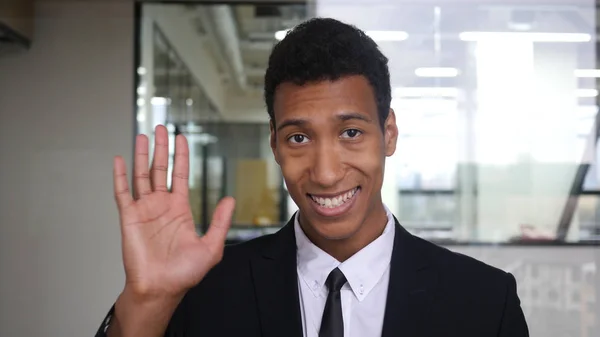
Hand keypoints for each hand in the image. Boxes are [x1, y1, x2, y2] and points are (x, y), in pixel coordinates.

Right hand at [112, 125, 234, 299]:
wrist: (160, 289)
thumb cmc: (184, 273)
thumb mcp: (211, 246)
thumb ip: (220, 222)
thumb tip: (230, 199)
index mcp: (180, 209)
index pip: (180, 174)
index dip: (181, 156)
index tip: (181, 137)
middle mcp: (161, 205)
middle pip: (160, 168)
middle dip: (161, 148)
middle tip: (161, 128)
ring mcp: (144, 209)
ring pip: (141, 175)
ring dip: (141, 155)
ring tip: (143, 135)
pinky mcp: (129, 217)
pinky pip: (122, 192)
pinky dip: (120, 175)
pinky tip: (120, 159)